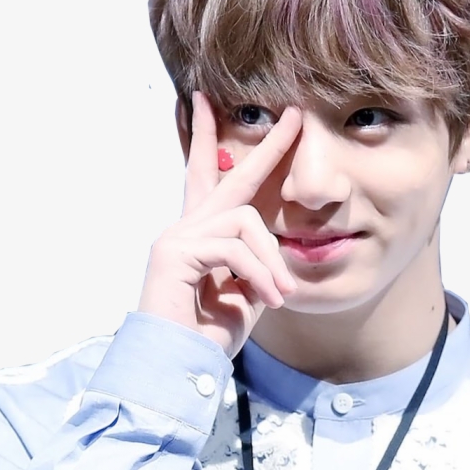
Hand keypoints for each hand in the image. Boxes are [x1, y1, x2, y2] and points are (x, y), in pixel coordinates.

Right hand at [138, 91, 300, 356]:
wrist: (179, 367)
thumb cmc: (208, 336)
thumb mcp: (248, 292)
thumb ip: (258, 262)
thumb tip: (276, 244)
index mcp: (202, 237)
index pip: (205, 178)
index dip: (208, 140)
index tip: (207, 102)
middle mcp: (185, 228)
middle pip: (228, 174)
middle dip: (267, 146)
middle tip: (294, 114)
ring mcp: (177, 237)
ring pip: (245, 221)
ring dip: (271, 261)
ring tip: (278, 295)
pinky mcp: (175, 252)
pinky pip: (234, 247)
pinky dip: (259, 275)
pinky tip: (266, 299)